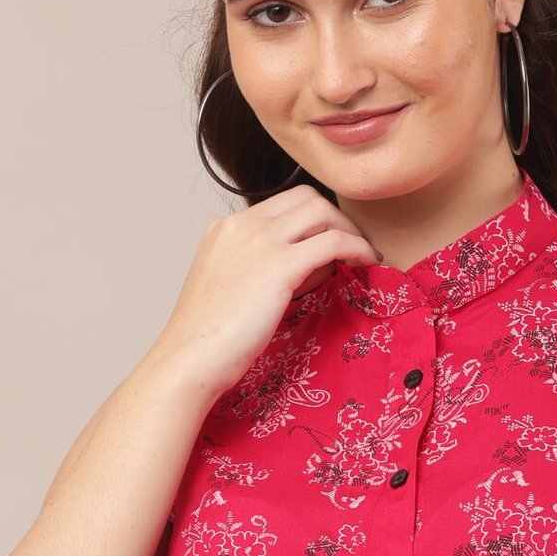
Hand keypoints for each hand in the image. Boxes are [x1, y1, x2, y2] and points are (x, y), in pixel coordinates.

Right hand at [153, 185, 382, 399]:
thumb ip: (258, 269)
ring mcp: (260, 241)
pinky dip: (357, 247)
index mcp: (225, 228)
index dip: (313, 220)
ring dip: (349, 230)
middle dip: (335, 217)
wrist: (189, 359)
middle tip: (353, 246)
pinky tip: (367, 263)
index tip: (329, 243)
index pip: (282, 203)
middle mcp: (242, 225)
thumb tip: (306, 267)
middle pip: (305, 197)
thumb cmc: (207, 339)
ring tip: (363, 256)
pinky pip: (333, 241)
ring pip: (322, 211)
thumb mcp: (229, 288)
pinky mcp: (280, 265)